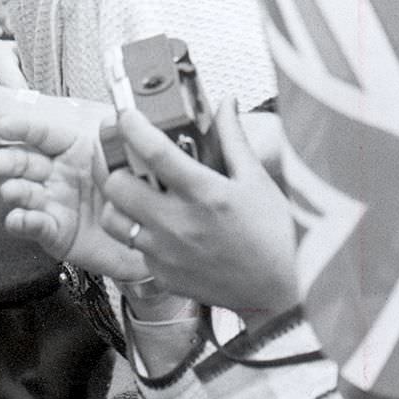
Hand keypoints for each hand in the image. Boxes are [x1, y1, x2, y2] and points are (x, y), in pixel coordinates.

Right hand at [0, 98, 148, 276]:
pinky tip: (19, 218)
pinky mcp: (55, 232)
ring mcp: (54, 202)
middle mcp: (58, 172)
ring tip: (13, 191)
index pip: (42, 131)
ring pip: (23, 191)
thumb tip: (116, 116)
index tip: (3, 126)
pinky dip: (22, 222)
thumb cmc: (140, 189)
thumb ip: (122, 134)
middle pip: (24, 160)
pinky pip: (33, 224)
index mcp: (73, 147)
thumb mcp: (132, 155)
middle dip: (8, 160)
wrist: (153, 235)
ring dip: (13, 190)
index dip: (21, 127)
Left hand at [99, 100, 299, 322]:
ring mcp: (167, 253)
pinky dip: (137, 233)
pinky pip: (133, 248)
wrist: (285, 294)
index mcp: (204, 194)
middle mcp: (179, 224)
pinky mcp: (164, 276)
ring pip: (113, 220)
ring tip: (135, 194)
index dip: (132, 126)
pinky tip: (156, 226)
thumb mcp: (256, 180)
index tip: (125, 115)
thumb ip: (233, 138)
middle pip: (117, 185)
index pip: (153, 151)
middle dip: (117, 166)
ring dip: (118, 202)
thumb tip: (225, 104)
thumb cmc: (276, 237)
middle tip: (126, 160)